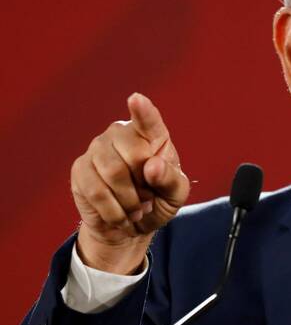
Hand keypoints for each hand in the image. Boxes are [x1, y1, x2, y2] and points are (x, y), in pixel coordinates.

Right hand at [71, 93, 189, 273]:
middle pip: (134, 156)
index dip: (142, 110)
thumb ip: (170, 178)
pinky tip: (120, 215)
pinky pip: (96, 192)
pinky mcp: (79, 168)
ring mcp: (97, 148)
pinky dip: (114, 211)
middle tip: (148, 198)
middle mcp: (121, 133)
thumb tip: (152, 166)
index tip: (136, 99)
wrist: (131, 225)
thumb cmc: (158, 201)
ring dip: (130, 201)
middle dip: (145, 186)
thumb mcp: (176, 193)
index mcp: (152, 134)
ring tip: (136, 208)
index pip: (148, 119)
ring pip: (113, 174)